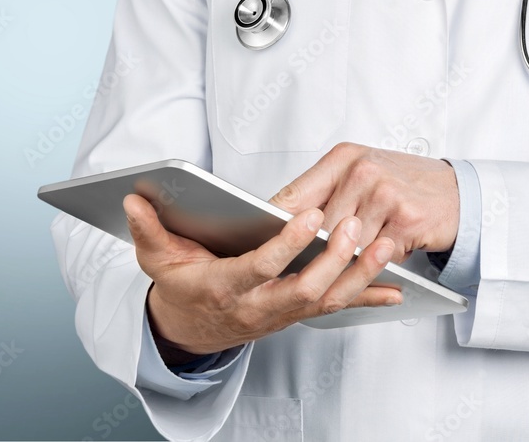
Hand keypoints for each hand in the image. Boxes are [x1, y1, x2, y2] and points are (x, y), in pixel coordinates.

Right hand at [124, 193, 400, 356]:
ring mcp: (279, 315)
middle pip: (302, 290)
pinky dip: (366, 297)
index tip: (309, 215)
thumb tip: (131, 199)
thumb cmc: (178, 288)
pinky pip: (336, 308)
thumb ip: (146, 230)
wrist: (190, 330)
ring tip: (385, 244)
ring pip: (326, 300)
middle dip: (332, 260)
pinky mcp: (296, 315)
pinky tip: (396, 288)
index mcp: (223, 287)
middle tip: (355, 225)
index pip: (259, 268)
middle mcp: (256, 307)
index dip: (286, 245)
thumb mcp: (155, 259)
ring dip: (359, 275)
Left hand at [270, 142, 459, 262]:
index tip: (254, 243)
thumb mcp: (361, 174)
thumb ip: (325, 193)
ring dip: (349, 259)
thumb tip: (278, 221)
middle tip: (305, 265)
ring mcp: (385, 194)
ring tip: (355, 255)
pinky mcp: (406, 219)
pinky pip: (375, 256)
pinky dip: (376, 263)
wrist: (459, 193)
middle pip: (318, 228)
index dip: (273, 224)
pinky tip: (383, 254)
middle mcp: (362, 171)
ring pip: (346, 247)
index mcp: (343, 158)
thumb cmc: (404, 185)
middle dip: (315, 250)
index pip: (295, 194)